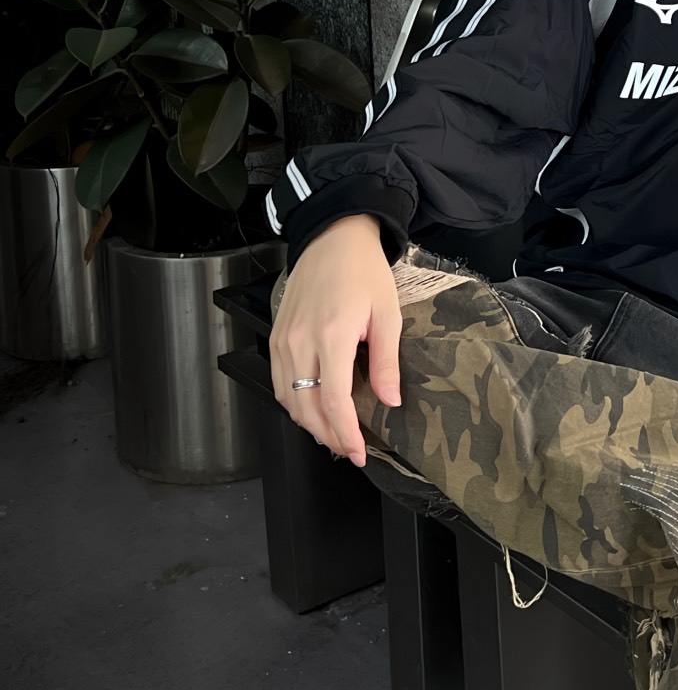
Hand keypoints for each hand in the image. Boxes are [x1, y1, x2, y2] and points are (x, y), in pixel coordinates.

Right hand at [269, 213, 402, 466]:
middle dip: (328, 436)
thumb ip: (386, 360)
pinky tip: (313, 410)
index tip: (360, 452)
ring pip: (288, 399)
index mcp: (332, 335)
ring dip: (309, 424)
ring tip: (335, 435)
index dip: (345, 433)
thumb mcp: (388, 313)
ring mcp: (283, 340)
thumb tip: (390, 402)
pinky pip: (279, 382)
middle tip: (351, 450)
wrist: (332, 237)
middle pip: (306, 408)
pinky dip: (294, 403)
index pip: (333, 401)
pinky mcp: (276, 336)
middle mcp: (300, 342)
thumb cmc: (364, 271)